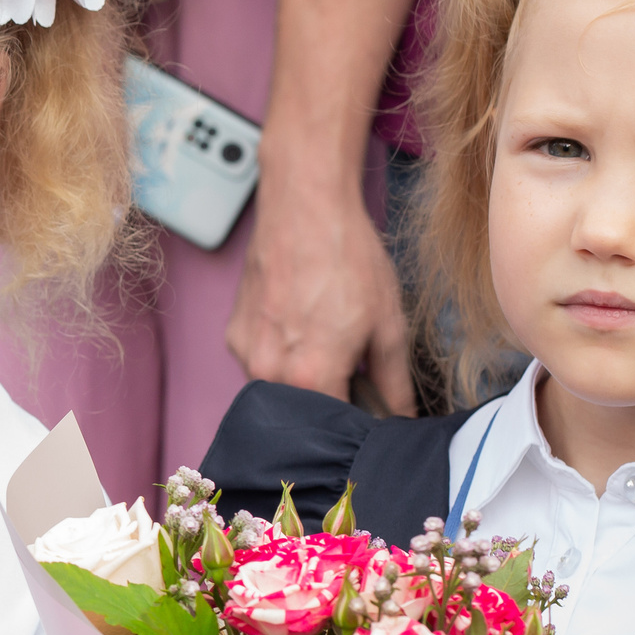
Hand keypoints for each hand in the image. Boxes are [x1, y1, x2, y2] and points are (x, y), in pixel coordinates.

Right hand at [225, 185, 414, 414]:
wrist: (305, 207)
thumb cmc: (347, 258)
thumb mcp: (388, 324)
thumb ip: (394, 382)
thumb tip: (401, 417)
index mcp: (312, 375)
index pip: (336, 426)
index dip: (359, 420)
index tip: (373, 405)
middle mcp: (270, 371)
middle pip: (304, 411)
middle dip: (330, 398)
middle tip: (352, 366)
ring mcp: (247, 353)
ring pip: (279, 389)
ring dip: (303, 377)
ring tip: (323, 336)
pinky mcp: (234, 335)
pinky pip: (260, 362)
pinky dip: (282, 354)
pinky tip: (300, 323)